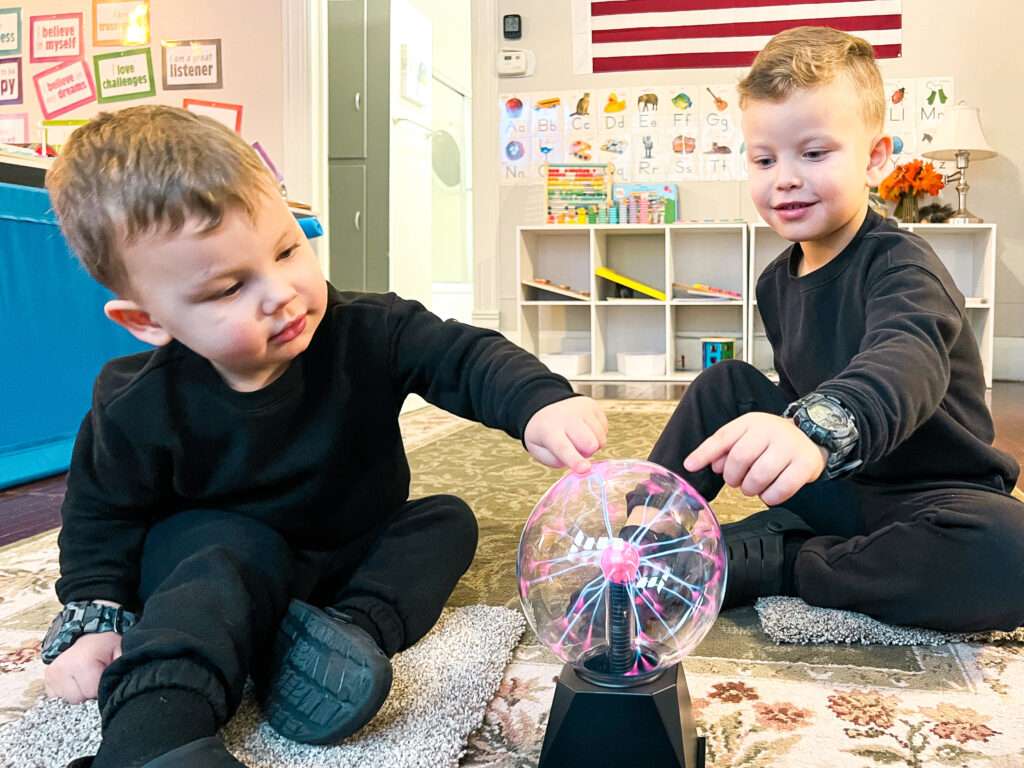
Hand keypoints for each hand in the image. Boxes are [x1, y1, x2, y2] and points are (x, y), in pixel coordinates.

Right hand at [44, 631, 122, 703]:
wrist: (89, 638)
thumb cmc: (105, 647)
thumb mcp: (120, 652)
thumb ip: (121, 669)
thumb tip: (119, 688)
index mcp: (82, 663)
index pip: (92, 693)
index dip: (101, 689)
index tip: (103, 678)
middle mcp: (62, 669)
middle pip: (78, 700)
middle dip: (89, 693)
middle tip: (94, 678)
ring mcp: (52, 675)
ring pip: (67, 701)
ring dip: (78, 694)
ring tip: (85, 679)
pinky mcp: (47, 679)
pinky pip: (57, 699)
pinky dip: (68, 694)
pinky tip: (75, 682)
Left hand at [524, 396, 608, 473]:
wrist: (546, 409)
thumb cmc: (544, 434)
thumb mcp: (539, 451)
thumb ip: (556, 462)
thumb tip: (578, 465)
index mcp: (548, 429)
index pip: (563, 447)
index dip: (575, 460)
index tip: (585, 469)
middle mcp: (566, 416)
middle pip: (589, 444)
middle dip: (586, 453)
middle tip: (575, 449)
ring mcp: (582, 409)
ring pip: (600, 439)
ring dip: (592, 445)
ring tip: (579, 438)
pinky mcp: (593, 406)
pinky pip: (605, 430)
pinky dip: (597, 435)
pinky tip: (586, 430)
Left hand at [683, 411, 827, 505]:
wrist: (812, 437)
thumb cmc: (772, 441)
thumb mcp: (747, 436)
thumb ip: (723, 449)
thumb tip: (703, 464)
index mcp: (751, 423)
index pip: (723, 437)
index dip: (704, 453)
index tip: (690, 466)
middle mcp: (770, 431)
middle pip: (739, 459)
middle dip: (732, 477)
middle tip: (737, 481)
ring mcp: (789, 447)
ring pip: (758, 477)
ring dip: (750, 489)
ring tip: (753, 486)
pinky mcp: (804, 465)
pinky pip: (780, 490)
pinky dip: (769, 497)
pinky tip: (769, 492)